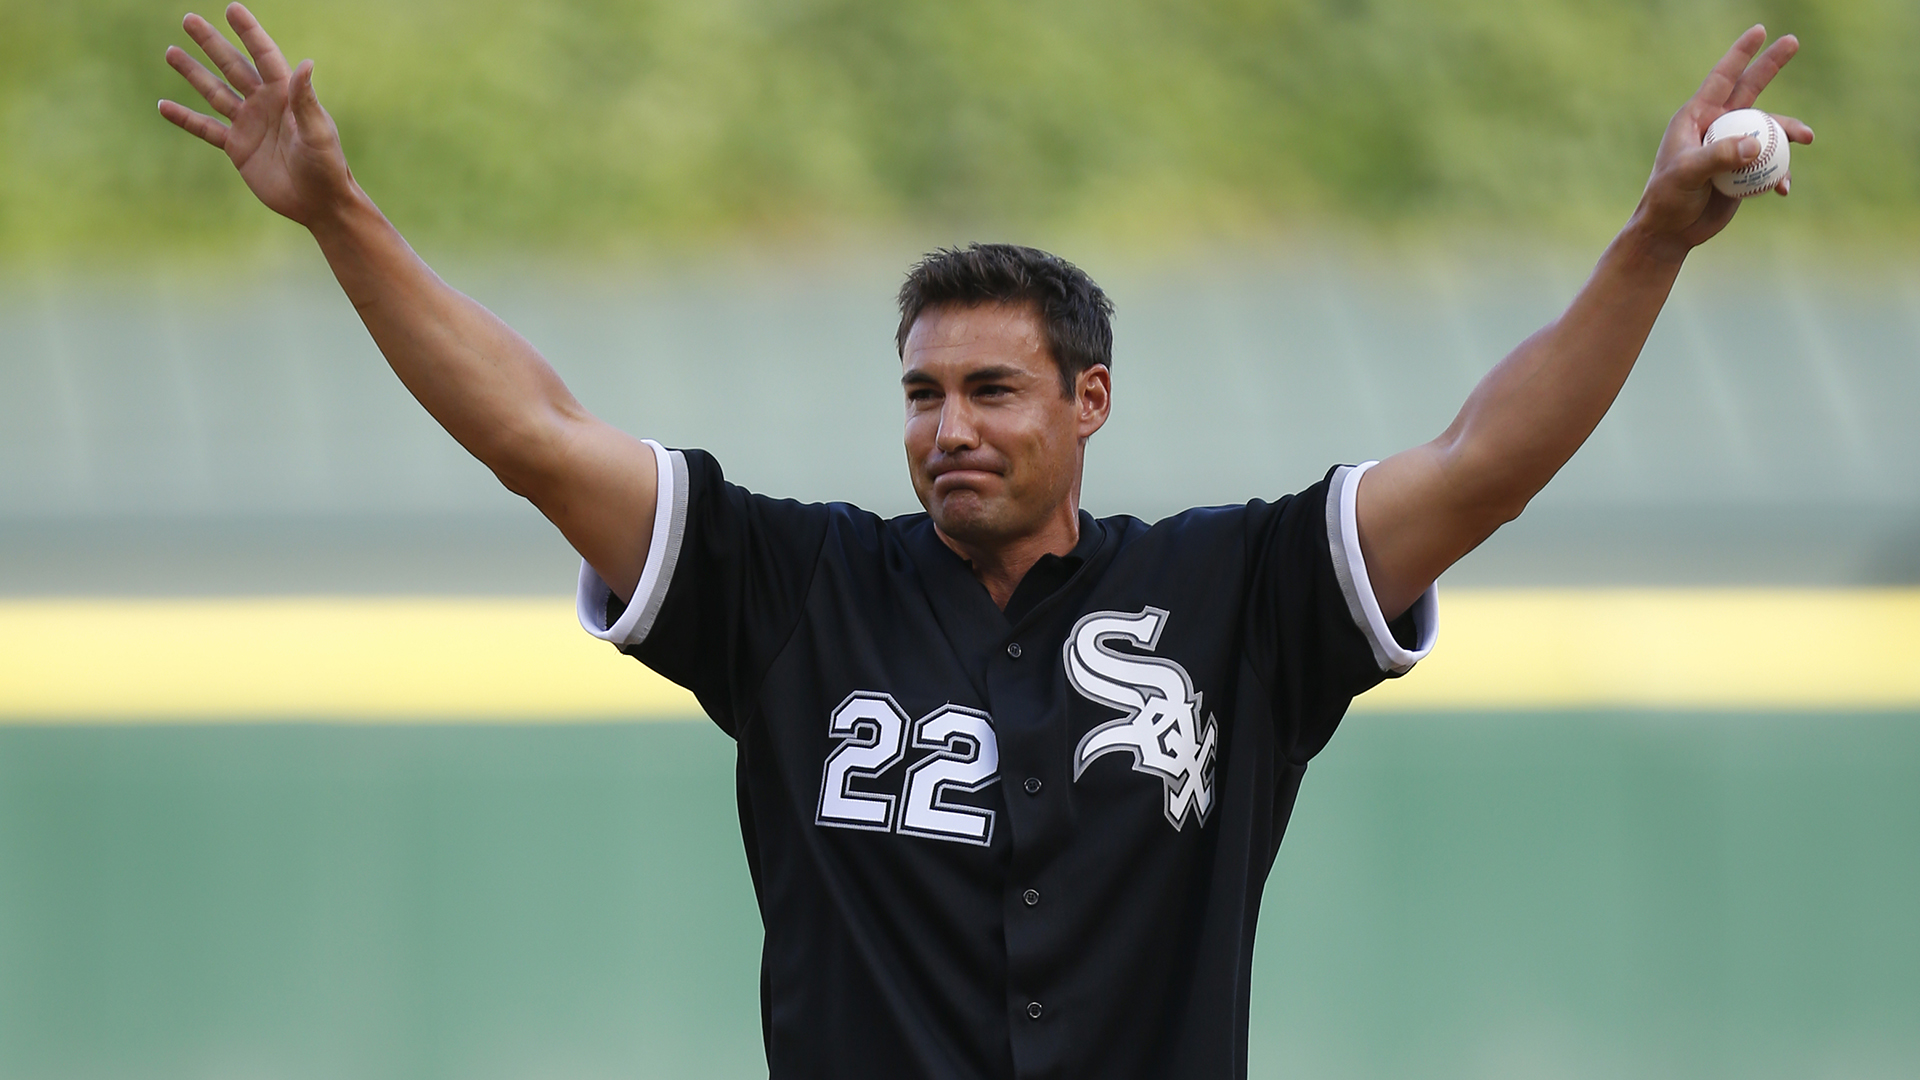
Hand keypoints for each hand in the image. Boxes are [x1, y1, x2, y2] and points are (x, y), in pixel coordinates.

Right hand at [160, 3, 353, 227]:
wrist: (319, 203)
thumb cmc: (327, 167)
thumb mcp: (318, 133)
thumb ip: (305, 101)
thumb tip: (306, 63)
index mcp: (285, 95)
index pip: (264, 55)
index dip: (248, 32)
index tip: (231, 8)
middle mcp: (265, 104)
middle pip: (232, 66)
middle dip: (211, 43)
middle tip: (189, 19)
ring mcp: (249, 124)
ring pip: (214, 92)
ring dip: (193, 72)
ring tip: (171, 51)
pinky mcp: (238, 147)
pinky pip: (206, 128)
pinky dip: (185, 118)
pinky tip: (164, 106)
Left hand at [1630, 25, 1813, 262]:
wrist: (1670, 232)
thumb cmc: (1668, 199)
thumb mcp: (1687, 175)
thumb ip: (1719, 156)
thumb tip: (1757, 144)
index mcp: (1696, 118)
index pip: (1722, 78)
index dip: (1741, 53)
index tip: (1760, 30)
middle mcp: (1715, 127)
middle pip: (1750, 90)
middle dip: (1771, 66)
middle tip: (1793, 41)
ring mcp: (1730, 147)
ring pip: (1767, 129)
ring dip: (1788, 132)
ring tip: (1806, 138)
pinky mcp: (1741, 170)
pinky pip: (1769, 163)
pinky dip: (1780, 173)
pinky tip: (1782, 189)